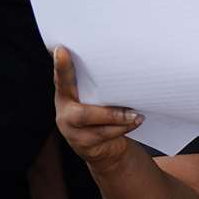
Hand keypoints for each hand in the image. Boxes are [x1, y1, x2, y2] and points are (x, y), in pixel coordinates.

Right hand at [53, 47, 142, 173]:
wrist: (103, 148)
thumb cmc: (103, 117)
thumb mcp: (99, 100)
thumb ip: (103, 88)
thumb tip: (128, 68)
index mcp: (66, 95)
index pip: (62, 79)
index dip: (61, 66)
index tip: (61, 49)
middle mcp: (64, 112)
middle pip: (81, 111)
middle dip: (105, 108)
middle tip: (126, 99)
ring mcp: (71, 131)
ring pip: (93, 122)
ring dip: (119, 117)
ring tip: (137, 115)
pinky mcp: (83, 145)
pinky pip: (104, 134)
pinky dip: (123, 128)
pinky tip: (135, 122)